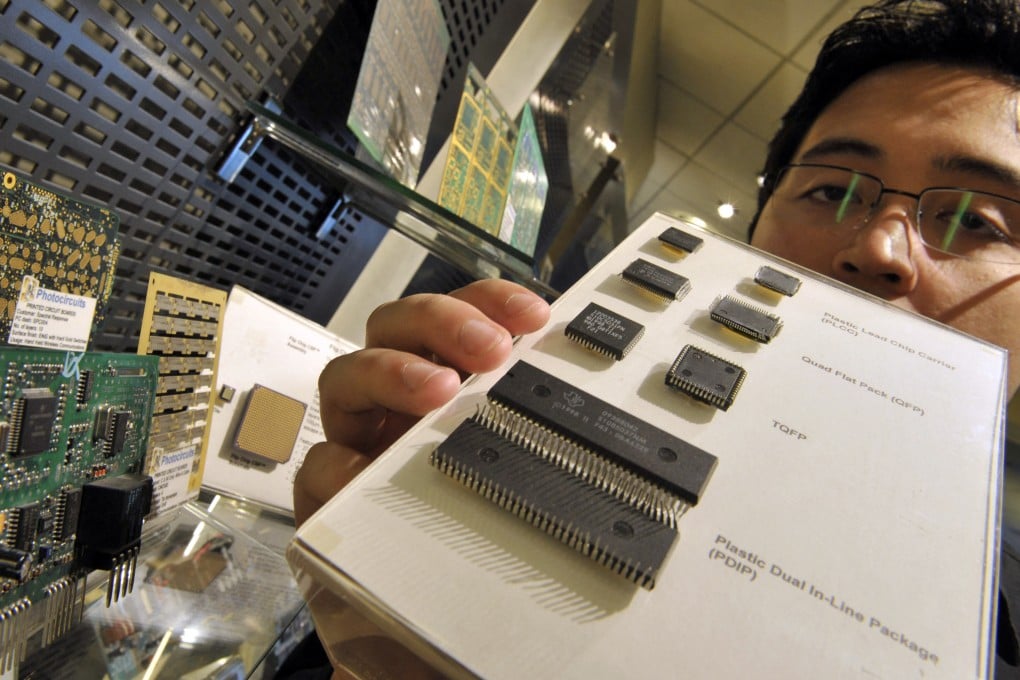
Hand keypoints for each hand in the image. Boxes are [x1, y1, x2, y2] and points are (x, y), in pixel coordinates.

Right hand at [294, 279, 550, 525]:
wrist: (428, 609)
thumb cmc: (473, 523)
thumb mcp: (511, 465)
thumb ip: (526, 424)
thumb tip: (573, 391)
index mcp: (442, 382)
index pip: (457, 318)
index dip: (489, 302)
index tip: (534, 315)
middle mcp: (396, 402)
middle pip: (395, 327)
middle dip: (441, 322)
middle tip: (489, 348)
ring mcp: (357, 442)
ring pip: (347, 376)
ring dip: (393, 371)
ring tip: (440, 390)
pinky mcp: (325, 495)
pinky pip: (317, 466)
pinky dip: (342, 463)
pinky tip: (372, 474)